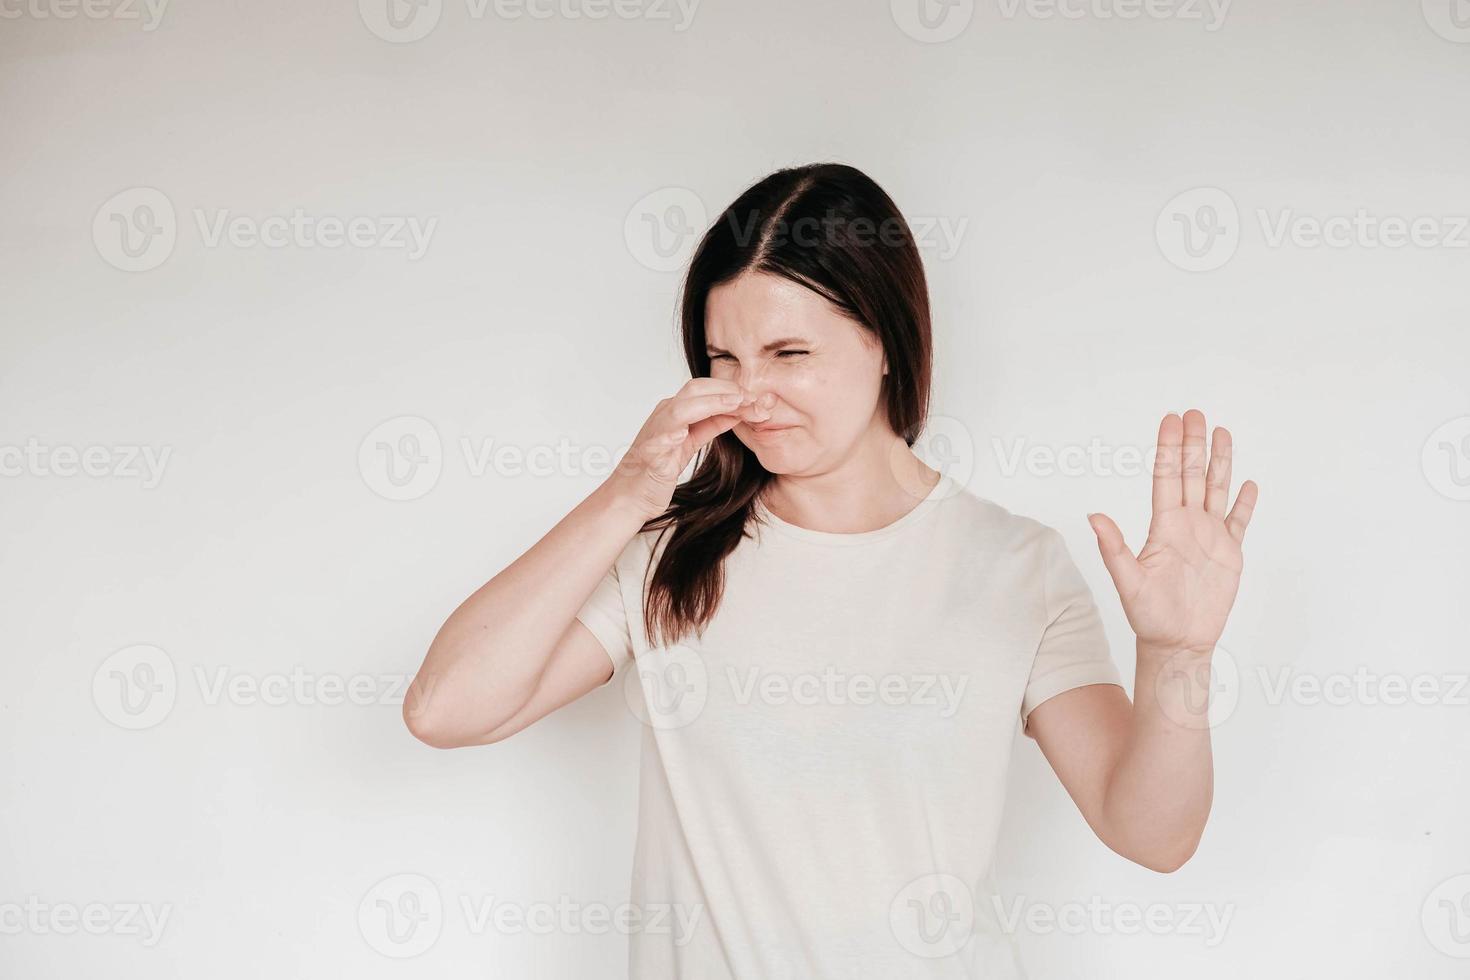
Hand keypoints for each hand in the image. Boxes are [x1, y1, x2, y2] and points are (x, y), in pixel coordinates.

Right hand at [607, 378, 775, 519]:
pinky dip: (668, 435)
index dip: (731, 390)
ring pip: (679, 409)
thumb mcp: (690, 441)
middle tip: (752, 397)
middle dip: (725, 391)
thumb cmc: (657, 468)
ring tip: (733, 404)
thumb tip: (737, 410)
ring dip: (708, 404)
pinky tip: (680, 434)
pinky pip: (657, 441)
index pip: (705, 389)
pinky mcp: (647, 456)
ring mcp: (654, 434)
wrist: (629, 495)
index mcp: (675, 412)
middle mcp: (664, 417)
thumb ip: (711, 424)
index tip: (757, 396)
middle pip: (694, 390)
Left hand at [1087, 410, 1257, 656]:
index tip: (1171, 420)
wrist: (1177, 642)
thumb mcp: (1127, 581)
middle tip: (1196, 413)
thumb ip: (1113, 548)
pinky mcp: (1229, 553)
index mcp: (1163, 526)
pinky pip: (1239, 522)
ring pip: (1216, 490)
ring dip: (1219, 462)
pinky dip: (1245, 503)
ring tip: (1222, 432)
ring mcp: (1209, 536)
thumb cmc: (1148, 616)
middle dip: (1193, 444)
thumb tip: (1093, 516)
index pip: (1166, 477)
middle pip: (1191, 475)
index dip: (1169, 449)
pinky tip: (1249, 483)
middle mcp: (1186, 525)